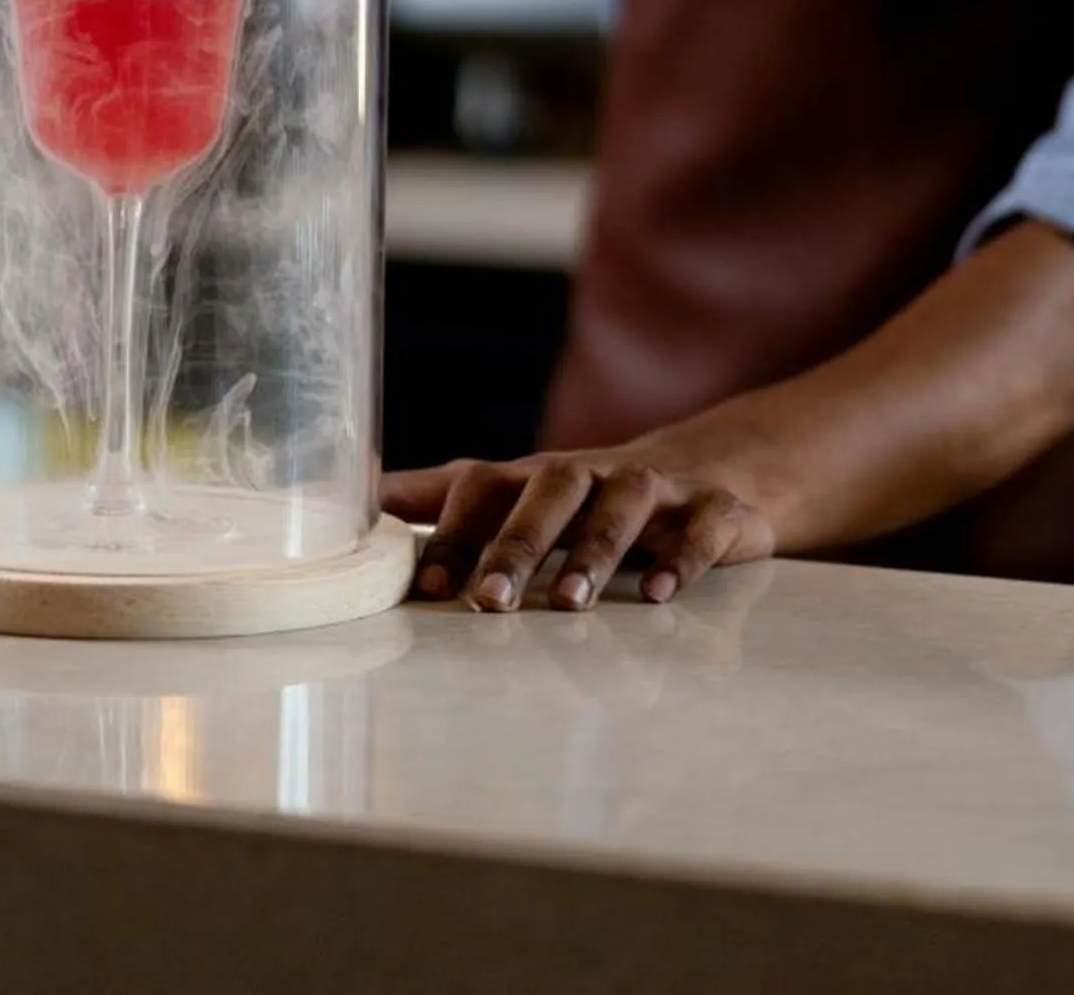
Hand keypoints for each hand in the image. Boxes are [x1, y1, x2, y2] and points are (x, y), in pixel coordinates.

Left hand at [382, 434, 779, 612]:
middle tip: (488, 602)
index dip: (454, 532)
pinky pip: (702, 525)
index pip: (485, 486)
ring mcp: (657, 488)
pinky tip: (662, 594)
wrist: (710, 469)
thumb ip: (438, 498)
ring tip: (569, 603)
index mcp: (537, 476)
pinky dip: (683, 556)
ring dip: (595, 550)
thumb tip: (358, 501)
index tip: (424, 588)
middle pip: (551, 490)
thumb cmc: (589, 497)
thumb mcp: (516, 493)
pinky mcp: (715, 509)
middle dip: (517, 544)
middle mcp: (592, 473)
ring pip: (624, 503)